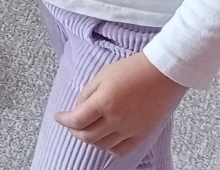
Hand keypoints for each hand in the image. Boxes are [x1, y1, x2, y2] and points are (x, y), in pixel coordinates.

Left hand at [56, 53, 186, 154]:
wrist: (161, 73)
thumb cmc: (132, 69)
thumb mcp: (103, 74)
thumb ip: (88, 93)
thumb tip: (79, 108)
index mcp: (104, 101)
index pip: (77, 120)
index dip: (64, 120)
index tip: (59, 116)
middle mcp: (115, 119)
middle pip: (87, 136)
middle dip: (74, 131)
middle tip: (70, 123)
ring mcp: (129, 129)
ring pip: (102, 145)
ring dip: (90, 139)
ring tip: (87, 129)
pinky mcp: (141, 135)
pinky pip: (120, 149)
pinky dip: (109, 147)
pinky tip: (105, 138)